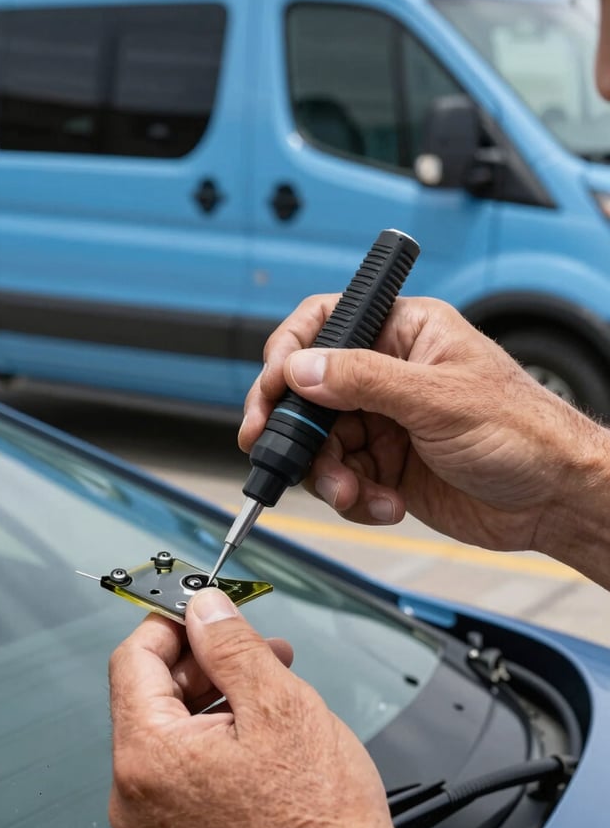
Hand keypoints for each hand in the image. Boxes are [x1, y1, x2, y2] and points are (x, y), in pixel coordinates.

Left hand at [109, 587, 395, 827]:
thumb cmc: (319, 825)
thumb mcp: (280, 707)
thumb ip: (232, 647)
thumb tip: (204, 608)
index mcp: (149, 757)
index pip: (133, 659)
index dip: (170, 622)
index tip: (202, 608)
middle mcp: (137, 794)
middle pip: (152, 692)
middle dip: (205, 658)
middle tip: (253, 642)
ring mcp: (155, 819)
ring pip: (174, 726)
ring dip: (218, 691)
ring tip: (270, 676)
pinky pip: (185, 762)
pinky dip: (218, 732)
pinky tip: (261, 720)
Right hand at [240, 296, 609, 584]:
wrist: (555, 502)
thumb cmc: (526, 432)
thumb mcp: (440, 400)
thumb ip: (365, 381)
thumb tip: (302, 369)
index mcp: (404, 334)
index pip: (326, 322)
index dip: (290, 352)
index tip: (273, 387)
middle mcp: (387, 374)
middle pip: (310, 390)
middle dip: (295, 426)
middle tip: (273, 447)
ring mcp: (384, 421)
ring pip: (320, 442)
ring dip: (326, 473)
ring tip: (351, 493)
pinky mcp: (386, 465)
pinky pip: (342, 477)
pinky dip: (352, 497)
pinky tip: (383, 504)